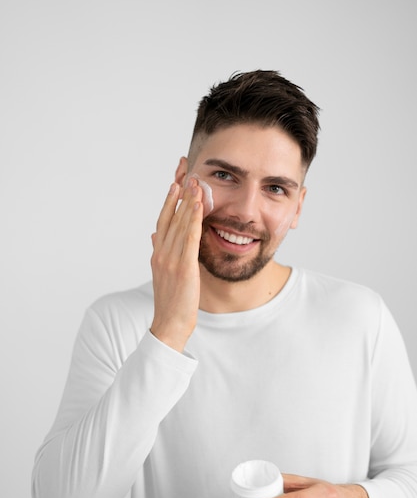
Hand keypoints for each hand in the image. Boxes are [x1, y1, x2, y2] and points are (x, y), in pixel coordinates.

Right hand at [150, 179, 202, 351]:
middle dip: (178, 195)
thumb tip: (155, 236)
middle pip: (170, 217)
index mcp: (158, 254)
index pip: (163, 221)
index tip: (175, 184)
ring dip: (188, 202)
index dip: (169, 202)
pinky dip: (193, 220)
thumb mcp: (163, 274)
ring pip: (180, 224)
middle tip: (186, 174)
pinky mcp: (183, 267)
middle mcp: (162, 253)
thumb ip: (160, 252)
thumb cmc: (170, 302)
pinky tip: (198, 206)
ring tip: (194, 183)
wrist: (169, 323)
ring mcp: (171, 259)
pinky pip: (189, 238)